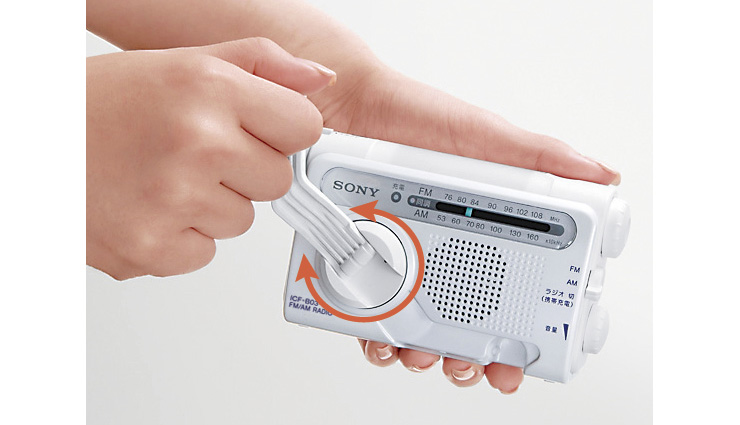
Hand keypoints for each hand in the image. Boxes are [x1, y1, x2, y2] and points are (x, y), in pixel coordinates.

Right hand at [86, 38, 335, 279]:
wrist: (28, 149)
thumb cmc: (100, 106)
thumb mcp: (182, 63)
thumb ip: (260, 65)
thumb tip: (320, 82)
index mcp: (210, 89)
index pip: (304, 127)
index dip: (281, 131)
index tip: (255, 129)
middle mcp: (197, 143)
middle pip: (278, 180)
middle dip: (245, 169)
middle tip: (194, 153)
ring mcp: (175, 201)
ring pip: (241, 221)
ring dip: (211, 204)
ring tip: (161, 178)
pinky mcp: (154, 250)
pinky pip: (205, 252)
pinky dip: (181, 237)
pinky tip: (148, 207)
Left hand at [310, 64, 620, 393]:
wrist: (350, 106)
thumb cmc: (416, 117)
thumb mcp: (486, 137)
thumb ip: (540, 157)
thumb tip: (602, 177)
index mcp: (481, 228)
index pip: (510, 293)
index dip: (518, 334)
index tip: (518, 359)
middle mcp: (443, 249)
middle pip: (465, 323)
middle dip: (470, 356)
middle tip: (470, 365)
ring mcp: (401, 258)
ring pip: (418, 327)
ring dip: (424, 353)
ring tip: (422, 354)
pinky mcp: (363, 259)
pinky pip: (368, 311)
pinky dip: (377, 336)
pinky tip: (381, 341)